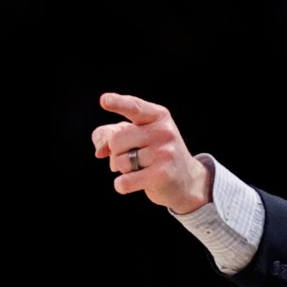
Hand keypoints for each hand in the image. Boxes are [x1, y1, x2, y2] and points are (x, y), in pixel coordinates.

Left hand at [91, 93, 211, 213]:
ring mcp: (164, 153)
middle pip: (116, 141)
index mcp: (158, 116)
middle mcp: (163, 132)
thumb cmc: (155, 154)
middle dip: (116, 153)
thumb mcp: (137, 137)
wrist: (186, 181)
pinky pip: (125, 181)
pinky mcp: (161, 175)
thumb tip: (100, 150)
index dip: (118, 103)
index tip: (104, 100)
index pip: (134, 107)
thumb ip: (111, 134)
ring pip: (120, 162)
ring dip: (123, 170)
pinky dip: (121, 186)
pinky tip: (132, 184)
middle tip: (131, 158)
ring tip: (139, 169)